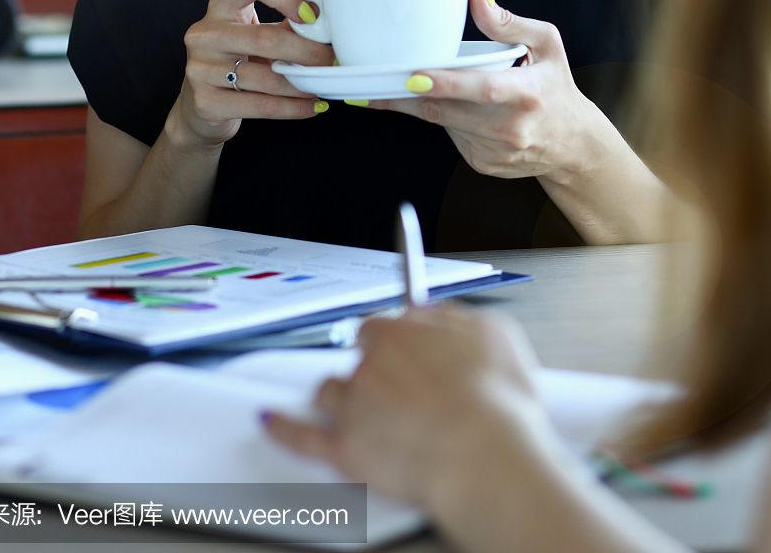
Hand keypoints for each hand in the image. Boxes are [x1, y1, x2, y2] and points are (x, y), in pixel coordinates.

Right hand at [166, 0, 334, 150]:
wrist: (200, 104)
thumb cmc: (236, 60)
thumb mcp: (255, 34)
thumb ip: (284, 25)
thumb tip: (324, 25)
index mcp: (220, 6)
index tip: (309, 14)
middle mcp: (205, 34)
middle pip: (264, 38)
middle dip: (307, 51)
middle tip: (331, 60)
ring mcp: (201, 69)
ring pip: (266, 78)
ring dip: (303, 83)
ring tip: (323, 84)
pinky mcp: (207, 102)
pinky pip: (261, 105)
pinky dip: (293, 107)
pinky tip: (311, 106)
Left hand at [264, 306, 546, 512]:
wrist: (485, 458)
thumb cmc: (498, 402)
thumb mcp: (495, 335)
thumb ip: (459, 319)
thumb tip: (438, 314)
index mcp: (403, 331)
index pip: (382, 323)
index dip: (394, 341)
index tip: (402, 350)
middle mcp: (372, 363)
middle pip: (356, 356)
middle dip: (371, 367)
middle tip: (396, 387)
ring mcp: (355, 406)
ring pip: (331, 390)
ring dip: (341, 397)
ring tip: (363, 412)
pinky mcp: (346, 450)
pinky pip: (302, 436)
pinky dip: (284, 427)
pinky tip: (272, 420)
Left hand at [371, 0, 677, 242]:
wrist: (572, 144)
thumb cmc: (556, 88)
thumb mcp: (546, 45)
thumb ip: (508, 21)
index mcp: (528, 94)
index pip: (483, 88)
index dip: (445, 83)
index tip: (412, 76)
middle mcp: (512, 128)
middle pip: (448, 111)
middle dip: (406, 95)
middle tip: (375, 81)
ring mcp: (496, 151)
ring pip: (443, 124)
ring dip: (421, 103)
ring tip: (403, 85)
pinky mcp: (483, 164)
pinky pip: (450, 137)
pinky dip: (443, 119)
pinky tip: (451, 106)